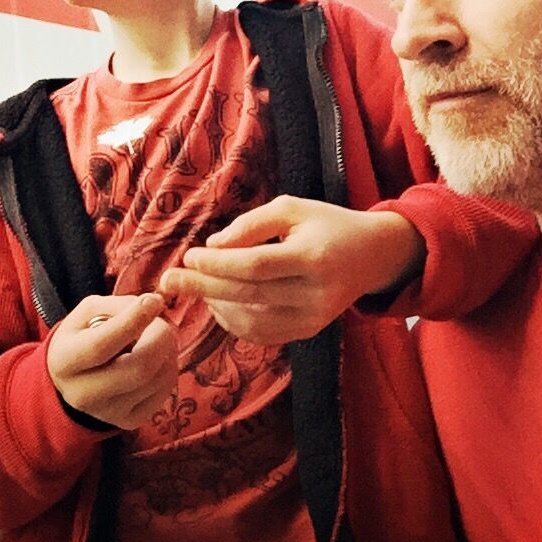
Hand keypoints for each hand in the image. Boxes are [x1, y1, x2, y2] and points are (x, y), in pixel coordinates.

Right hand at [46, 293, 178, 429]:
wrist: (72, 381)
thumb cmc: (82, 338)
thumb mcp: (87, 313)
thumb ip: (117, 306)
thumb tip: (154, 306)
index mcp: (65, 361)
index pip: (103, 344)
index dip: (133, 320)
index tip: (154, 301)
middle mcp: (83, 394)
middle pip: (139, 367)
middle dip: (161, 337)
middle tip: (163, 322)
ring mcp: (107, 413)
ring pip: (158, 378)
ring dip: (168, 351)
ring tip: (157, 339)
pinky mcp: (129, 421)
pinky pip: (164, 391)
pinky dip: (168, 368)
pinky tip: (156, 360)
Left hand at [159, 196, 424, 344]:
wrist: (372, 256)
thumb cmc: (326, 224)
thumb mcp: (291, 208)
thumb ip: (250, 225)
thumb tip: (212, 248)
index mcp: (312, 257)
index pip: (255, 266)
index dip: (217, 264)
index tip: (188, 256)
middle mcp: (315, 294)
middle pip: (248, 295)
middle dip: (203, 287)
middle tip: (168, 280)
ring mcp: (313, 318)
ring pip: (251, 320)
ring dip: (216, 304)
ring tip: (197, 285)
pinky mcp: (308, 332)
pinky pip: (261, 333)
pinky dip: (233, 321)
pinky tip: (219, 302)